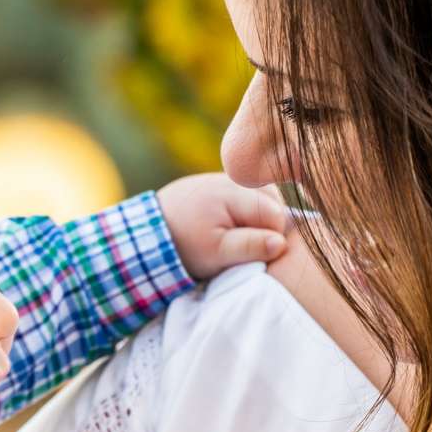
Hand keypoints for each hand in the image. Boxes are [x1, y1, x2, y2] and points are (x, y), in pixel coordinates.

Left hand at [156, 172, 289, 279]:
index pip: (276, 215)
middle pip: (275, 202)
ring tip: (239, 235)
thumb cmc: (186, 246)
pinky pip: (252, 195)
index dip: (273, 238)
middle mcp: (234, 178)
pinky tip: (235, 225)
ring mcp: (229, 178)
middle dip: (268, 226)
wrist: (151, 231)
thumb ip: (250, 247)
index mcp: (233, 193)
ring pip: (266, 198)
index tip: (253, 253)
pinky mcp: (224, 182)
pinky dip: (249, 211)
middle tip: (244, 245)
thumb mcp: (217, 253)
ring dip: (260, 219)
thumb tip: (280, 243)